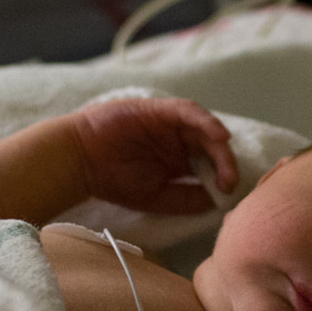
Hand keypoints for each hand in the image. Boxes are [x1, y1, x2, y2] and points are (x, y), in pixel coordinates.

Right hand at [68, 97, 237, 215]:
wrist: (82, 163)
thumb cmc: (115, 181)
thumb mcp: (158, 198)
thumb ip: (188, 199)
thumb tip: (220, 201)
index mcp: (180, 161)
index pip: (211, 164)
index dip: (224, 176)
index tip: (229, 194)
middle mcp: (179, 141)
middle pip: (211, 146)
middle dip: (225, 164)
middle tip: (229, 184)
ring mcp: (170, 124)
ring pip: (204, 128)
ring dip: (219, 145)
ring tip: (227, 163)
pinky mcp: (159, 110)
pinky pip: (187, 111)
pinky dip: (205, 121)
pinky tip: (219, 135)